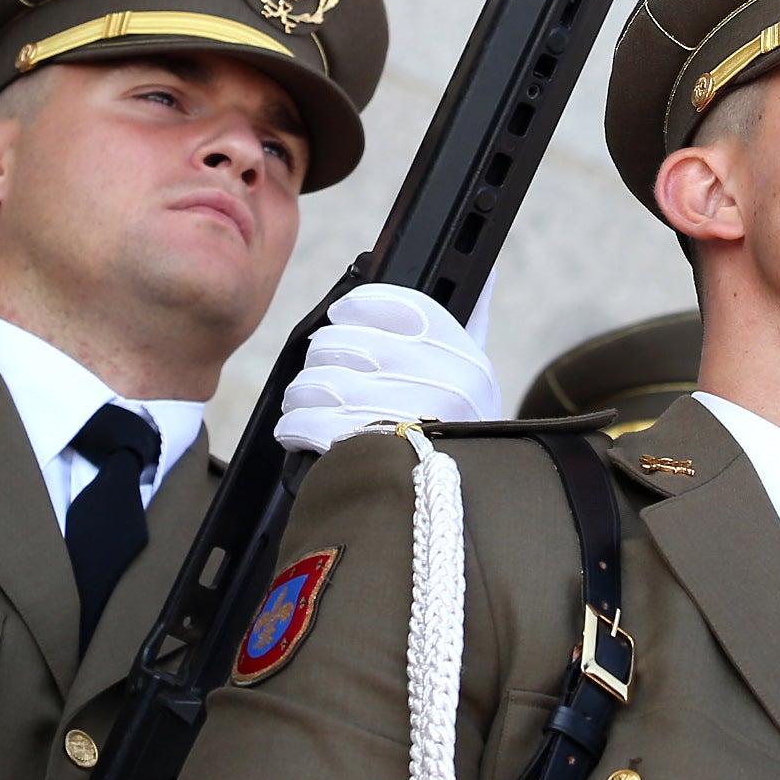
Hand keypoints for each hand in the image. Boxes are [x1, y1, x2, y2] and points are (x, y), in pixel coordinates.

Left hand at [276, 281, 502, 454]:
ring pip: (320, 381)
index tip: (343, 313)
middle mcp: (443, 385)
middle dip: (322, 355)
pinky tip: (300, 429)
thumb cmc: (459, 436)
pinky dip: (296, 426)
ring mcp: (407, 422)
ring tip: (307, 402)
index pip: (402, 305)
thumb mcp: (476, 380)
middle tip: (322, 367)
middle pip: (347, 342)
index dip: (360, 304)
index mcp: (465, 360)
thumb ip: (473, 320)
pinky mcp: (370, 456)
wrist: (457, 510)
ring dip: (302, 393)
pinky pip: (310, 422)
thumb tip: (483, 268)